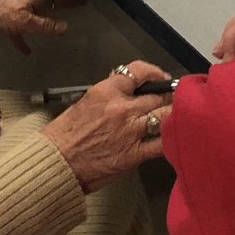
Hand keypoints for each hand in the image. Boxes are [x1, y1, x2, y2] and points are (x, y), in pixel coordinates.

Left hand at [0, 0, 83, 54]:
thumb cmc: (2, 15)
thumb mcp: (26, 22)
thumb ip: (44, 25)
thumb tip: (64, 27)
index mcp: (33, 1)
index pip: (56, 1)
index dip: (69, 2)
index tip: (82, 2)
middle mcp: (26, 4)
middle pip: (45, 8)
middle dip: (56, 12)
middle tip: (68, 16)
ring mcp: (15, 13)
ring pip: (33, 20)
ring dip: (41, 27)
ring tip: (50, 37)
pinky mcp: (5, 22)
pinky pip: (19, 32)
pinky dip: (23, 41)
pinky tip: (26, 52)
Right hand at [41, 60, 172, 191]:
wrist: (57, 163)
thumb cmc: (66, 133)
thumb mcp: (86, 101)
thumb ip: (111, 95)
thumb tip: (131, 93)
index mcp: (106, 91)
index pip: (139, 71)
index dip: (155, 73)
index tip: (160, 78)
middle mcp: (122, 108)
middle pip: (158, 95)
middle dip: (169, 96)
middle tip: (174, 98)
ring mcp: (131, 131)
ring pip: (165, 116)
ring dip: (174, 114)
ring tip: (178, 115)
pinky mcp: (135, 154)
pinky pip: (162, 144)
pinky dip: (171, 138)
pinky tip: (174, 136)